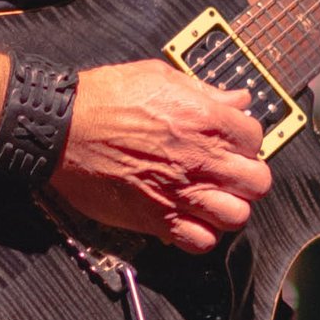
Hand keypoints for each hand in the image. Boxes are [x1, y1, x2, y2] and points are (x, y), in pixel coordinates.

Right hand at [57, 59, 273, 256]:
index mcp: (205, 119)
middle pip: (258, 182)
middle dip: (247, 177)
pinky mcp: (157, 219)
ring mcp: (181, 192)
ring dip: (229, 208)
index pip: (256, 137)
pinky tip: (190, 219)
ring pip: (237, 216)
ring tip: (212, 199)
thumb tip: (237, 98)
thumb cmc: (103, 98)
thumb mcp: (160, 77)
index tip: (230, 143)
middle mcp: (200, 159)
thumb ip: (205, 91)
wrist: (62, 129)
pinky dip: (201, 234)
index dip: (245, 141)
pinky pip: (201, 242)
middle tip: (228, 174)